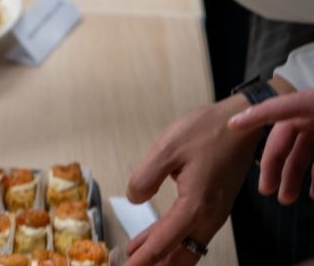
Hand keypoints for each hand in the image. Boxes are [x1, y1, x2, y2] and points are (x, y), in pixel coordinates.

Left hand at [122, 97, 260, 264]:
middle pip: (181, 256)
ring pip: (188, 248)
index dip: (145, 259)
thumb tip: (135, 198)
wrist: (241, 123)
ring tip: (136, 257)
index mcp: (196, 205)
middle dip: (157, 265)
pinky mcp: (215, 205)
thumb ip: (147, 176)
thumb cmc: (207, 130)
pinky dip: (173, 241)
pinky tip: (154, 236)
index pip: (165, 242)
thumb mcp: (168, 147)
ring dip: (164, 255)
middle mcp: (209, 217)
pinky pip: (193, 233)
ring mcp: (215, 213)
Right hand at [228, 86, 313, 203]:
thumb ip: (295, 127)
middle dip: (273, 165)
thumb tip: (245, 127)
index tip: (231, 125)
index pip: (275, 108)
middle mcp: (309, 113)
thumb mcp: (311, 108)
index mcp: (307, 104)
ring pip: (300, 152)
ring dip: (292, 175)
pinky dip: (312, 176)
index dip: (253, 116)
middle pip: (283, 137)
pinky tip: (312, 193)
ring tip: (286, 198)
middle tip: (266, 189)